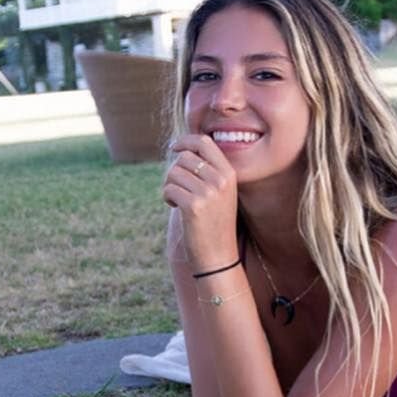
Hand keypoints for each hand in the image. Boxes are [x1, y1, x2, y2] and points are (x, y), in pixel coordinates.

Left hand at [162, 135, 239, 270]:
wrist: (219, 255)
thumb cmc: (215, 222)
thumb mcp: (220, 192)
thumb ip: (207, 170)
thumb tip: (181, 149)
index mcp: (229, 173)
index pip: (204, 142)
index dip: (185, 141)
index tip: (174, 147)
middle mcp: (221, 180)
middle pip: (184, 157)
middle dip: (174, 171)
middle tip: (177, 188)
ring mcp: (208, 193)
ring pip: (173, 173)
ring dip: (170, 186)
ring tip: (179, 201)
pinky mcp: (193, 206)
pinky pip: (168, 189)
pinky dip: (167, 198)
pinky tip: (177, 208)